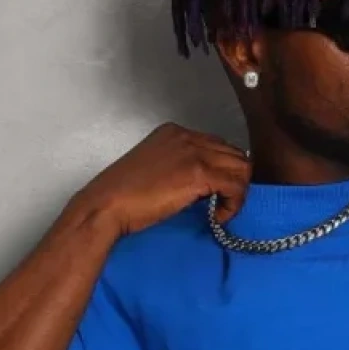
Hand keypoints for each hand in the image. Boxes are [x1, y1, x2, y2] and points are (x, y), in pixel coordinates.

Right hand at [77, 122, 250, 234]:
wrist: (107, 205)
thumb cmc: (124, 196)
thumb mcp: (155, 169)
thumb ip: (179, 167)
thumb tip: (202, 185)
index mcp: (174, 132)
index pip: (218, 146)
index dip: (222, 171)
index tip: (214, 194)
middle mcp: (187, 136)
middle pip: (235, 154)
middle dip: (235, 181)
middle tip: (221, 204)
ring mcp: (194, 152)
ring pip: (241, 167)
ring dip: (237, 193)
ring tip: (220, 211)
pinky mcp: (199, 172)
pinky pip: (236, 186)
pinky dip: (233, 204)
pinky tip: (217, 217)